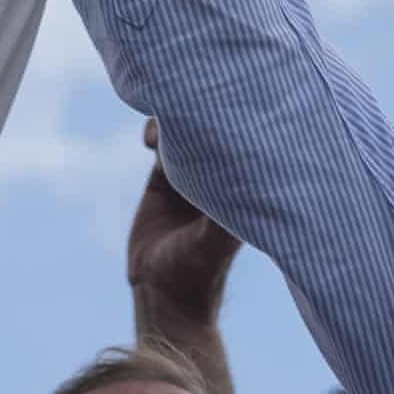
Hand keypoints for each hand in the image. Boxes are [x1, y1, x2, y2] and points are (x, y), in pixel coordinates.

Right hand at [127, 121, 242, 318]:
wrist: (164, 295)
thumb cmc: (197, 273)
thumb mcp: (212, 243)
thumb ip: (223, 217)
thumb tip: (244, 182)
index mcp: (243, 187)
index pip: (244, 142)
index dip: (234, 119)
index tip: (221, 102)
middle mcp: (222, 179)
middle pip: (218, 132)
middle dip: (206, 112)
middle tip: (188, 98)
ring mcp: (193, 178)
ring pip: (188, 134)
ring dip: (176, 122)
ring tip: (163, 129)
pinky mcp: (164, 183)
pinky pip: (162, 146)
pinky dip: (156, 134)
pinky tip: (149, 141)